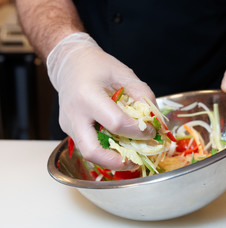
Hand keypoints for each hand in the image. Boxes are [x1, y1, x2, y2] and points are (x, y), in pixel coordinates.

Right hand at [47, 33, 155, 169]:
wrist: (70, 64)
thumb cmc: (98, 66)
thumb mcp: (125, 74)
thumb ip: (142, 95)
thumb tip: (154, 119)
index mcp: (88, 95)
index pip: (115, 123)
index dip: (137, 131)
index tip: (151, 132)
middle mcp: (74, 114)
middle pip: (92, 151)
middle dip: (116, 162)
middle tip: (135, 162)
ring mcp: (68, 125)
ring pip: (88, 153)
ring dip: (110, 160)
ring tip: (130, 157)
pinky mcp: (68, 130)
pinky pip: (87, 145)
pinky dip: (104, 150)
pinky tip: (118, 145)